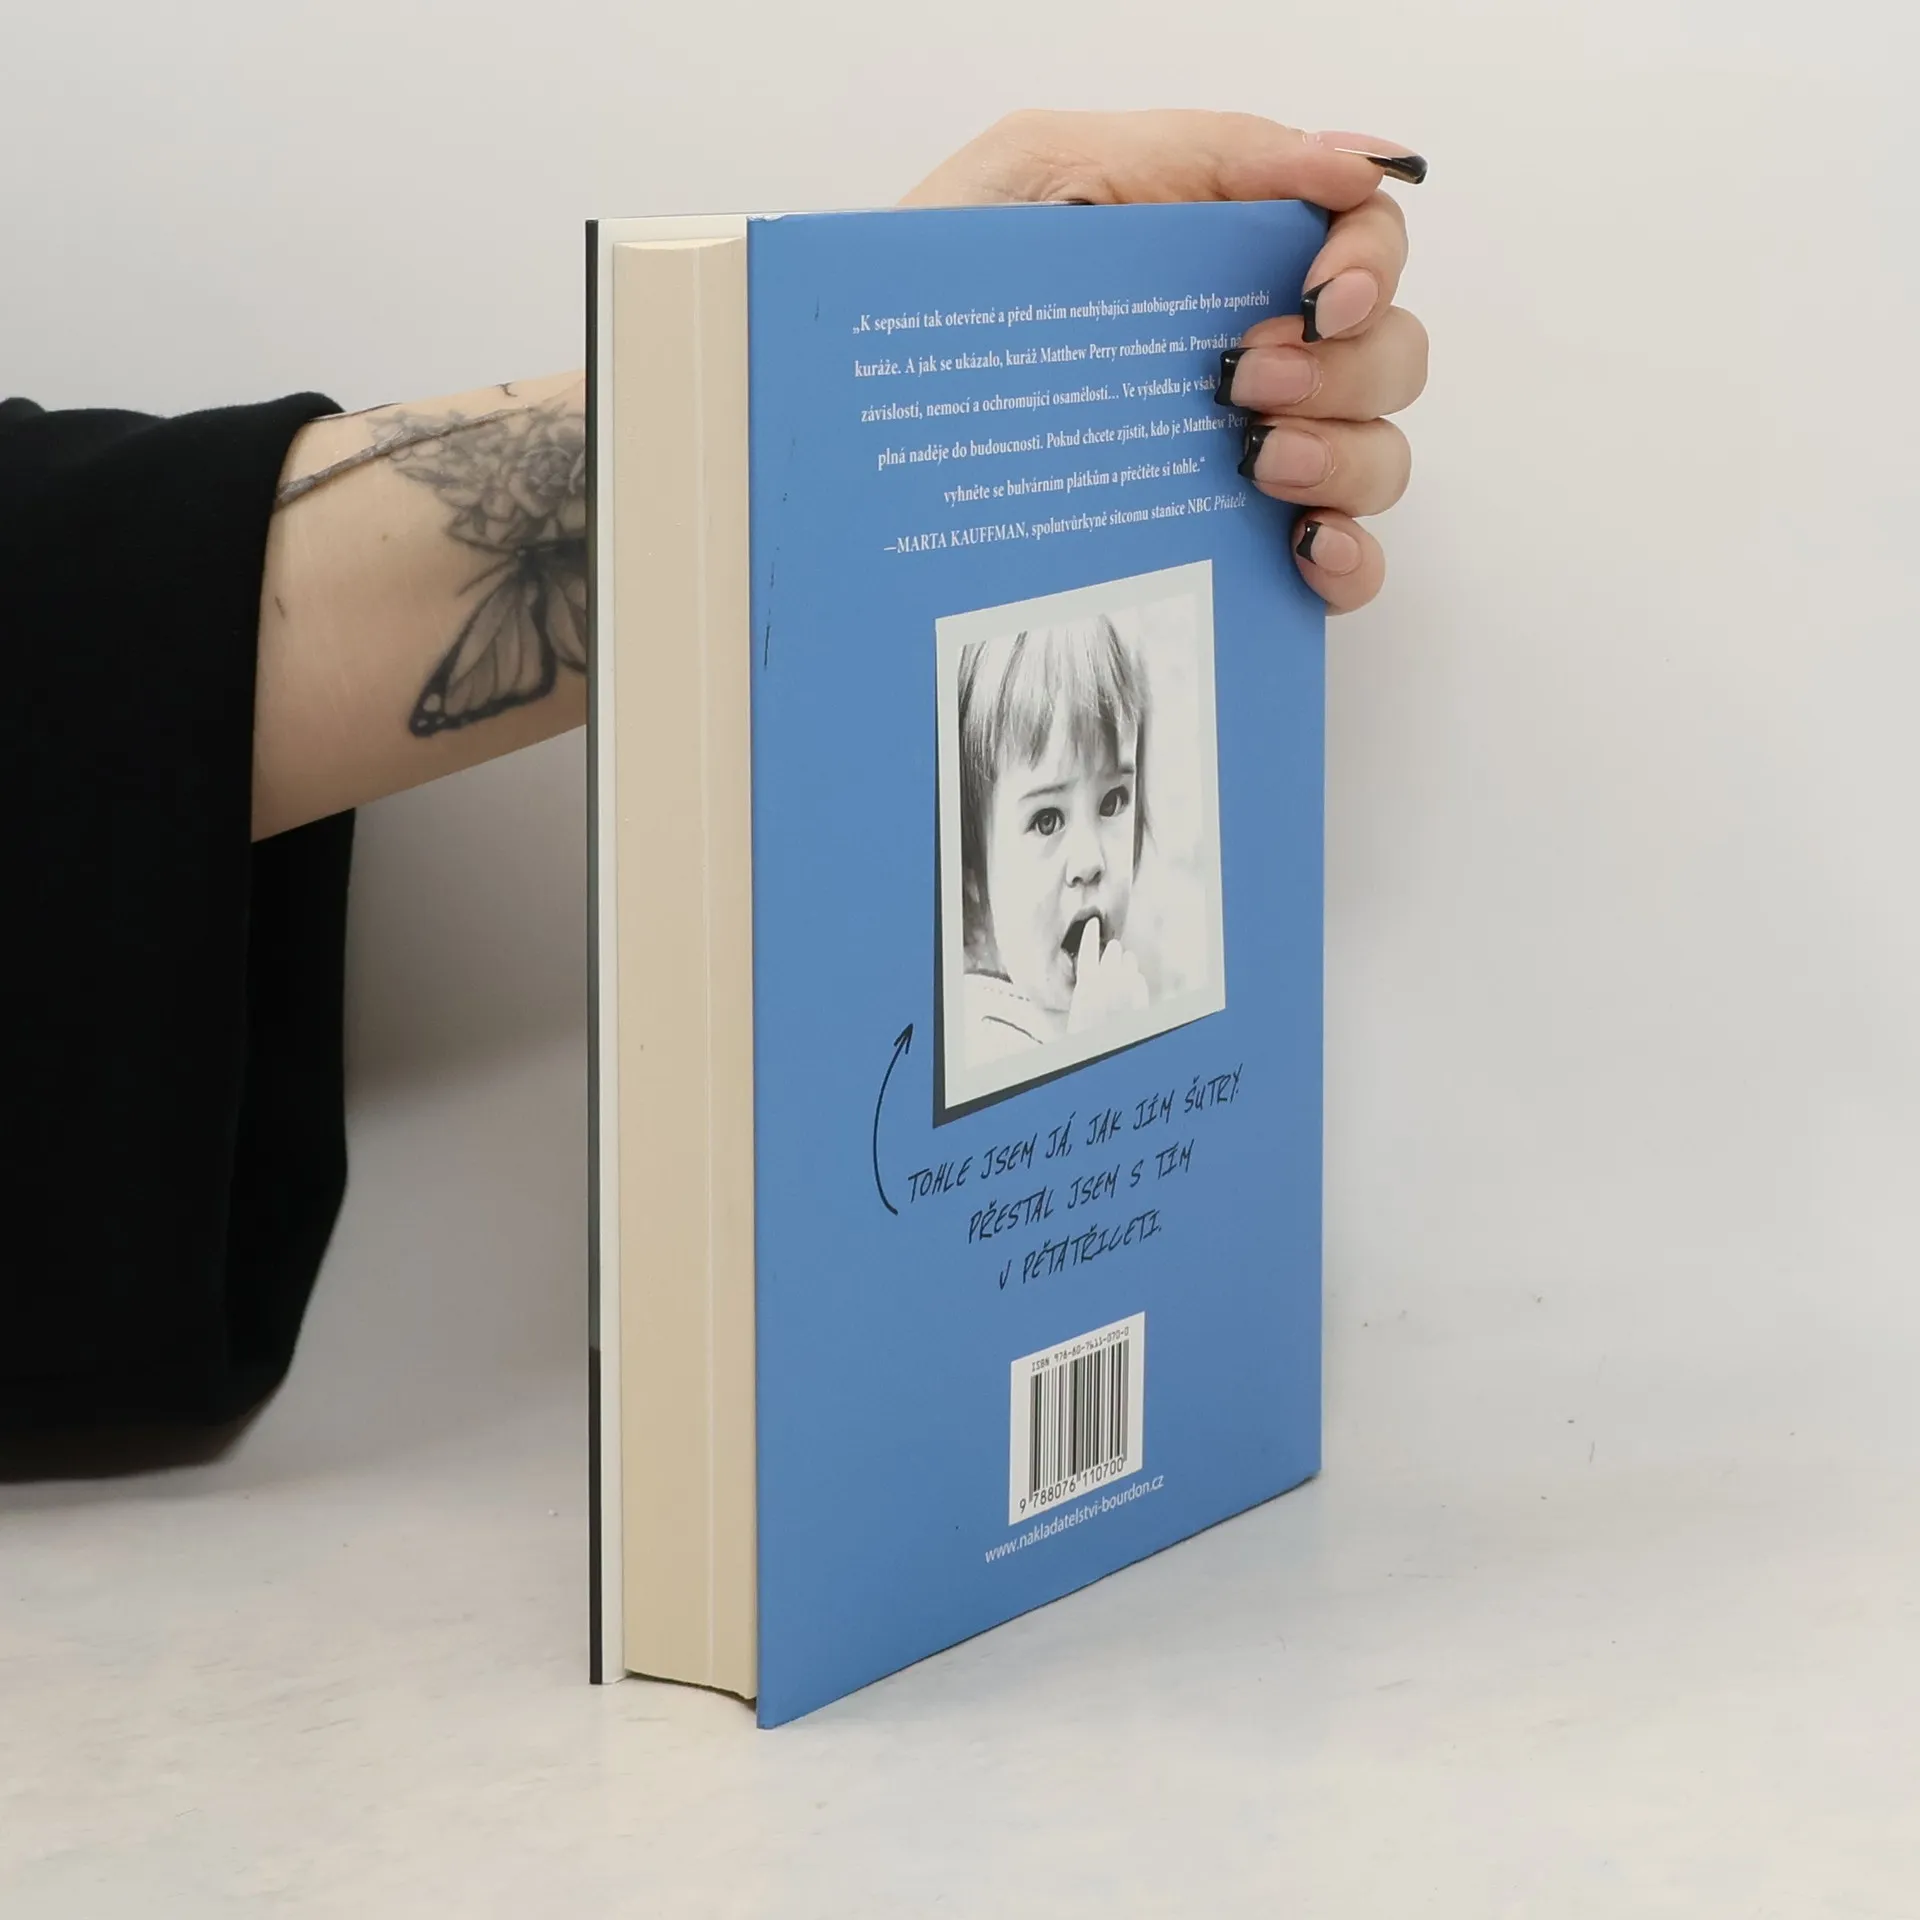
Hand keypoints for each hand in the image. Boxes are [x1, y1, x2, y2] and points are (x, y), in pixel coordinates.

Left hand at [902, 110, 1427, 613]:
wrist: (857, 426)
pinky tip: (1300, 550)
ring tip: (1252, 464)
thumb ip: (1201, 152)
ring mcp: (1243, 458)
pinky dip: (1349, 560)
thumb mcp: (1041, 171)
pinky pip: (1342, 563)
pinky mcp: (1225, 550)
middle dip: (1345, 367)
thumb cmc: (927, 296)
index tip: (1317, 294)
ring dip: (1345, 456)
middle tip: (1243, 385)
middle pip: (1389, 350)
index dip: (1370, 259)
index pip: (1361, 238)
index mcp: (1215, 255)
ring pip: (1381, 453)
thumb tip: (1355, 161)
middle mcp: (1246, 355)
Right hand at [1066, 917, 1148, 1033]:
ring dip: (1126, 964)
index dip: (1090, 934)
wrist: (1109, 1047)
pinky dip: (1136, 981)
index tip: (1094, 922)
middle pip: (1113, 952)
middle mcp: (1109, 980)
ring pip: (1130, 962)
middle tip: (1113, 950)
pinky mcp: (1142, 995)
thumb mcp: (1079, 1009)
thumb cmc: (1089, 1034)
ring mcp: (1128, 987)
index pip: (1088, 949)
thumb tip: (1092, 976)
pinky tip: (1133, 986)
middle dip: (1112, 952)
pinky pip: (1139, 979)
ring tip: (1123, 967)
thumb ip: (1087, 988)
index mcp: (1087, 983)